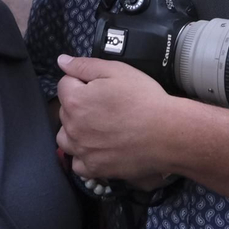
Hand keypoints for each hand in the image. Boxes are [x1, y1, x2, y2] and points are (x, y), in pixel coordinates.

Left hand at [55, 55, 180, 181]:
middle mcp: (73, 127)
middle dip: (79, 104)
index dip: (82, 81)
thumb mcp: (116, 71)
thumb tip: (62, 61)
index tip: (100, 86)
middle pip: (65, 111)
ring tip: (98, 127)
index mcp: (75, 101)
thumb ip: (84, 65)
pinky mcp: (94, 168)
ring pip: (66, 138)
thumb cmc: (144, 100)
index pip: (64, 84)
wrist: (167, 133)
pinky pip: (78, 163)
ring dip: (76, 130)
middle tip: (106, 104)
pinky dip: (84, 155)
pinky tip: (99, 148)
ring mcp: (82, 150)